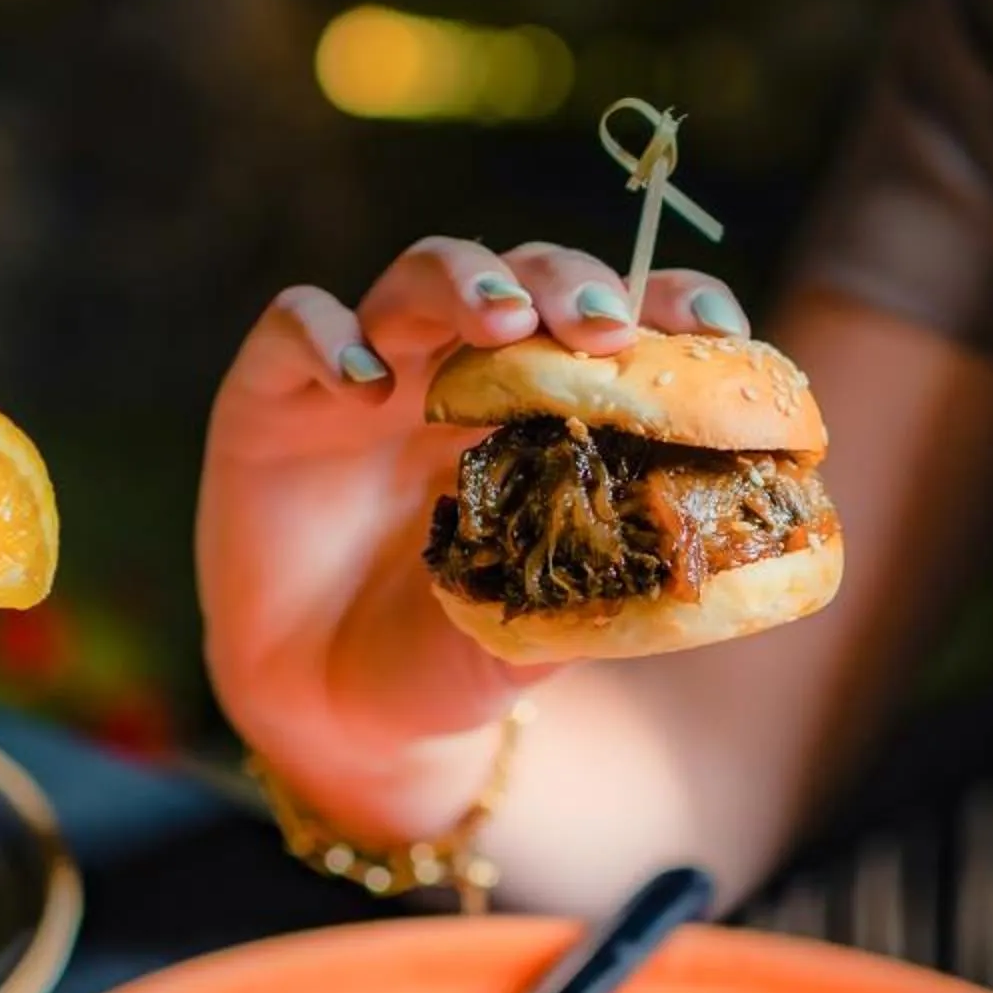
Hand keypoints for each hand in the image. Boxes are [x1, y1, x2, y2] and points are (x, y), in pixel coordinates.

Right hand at [197, 236, 748, 812]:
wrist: (334, 716)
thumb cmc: (450, 658)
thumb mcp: (540, 628)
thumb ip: (606, 587)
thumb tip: (706, 567)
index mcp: (544, 408)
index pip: (617, 321)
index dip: (669, 305)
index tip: (717, 329)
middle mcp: (462, 369)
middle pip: (521, 275)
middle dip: (564, 283)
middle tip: (598, 323)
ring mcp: (371, 371)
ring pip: (419, 276)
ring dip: (466, 282)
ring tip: (499, 321)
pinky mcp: (275, 393)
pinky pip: (295, 326)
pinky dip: (330, 337)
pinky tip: (365, 385)